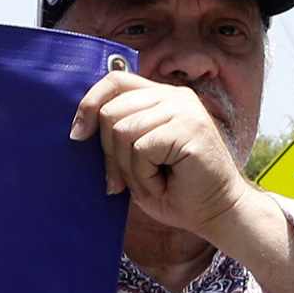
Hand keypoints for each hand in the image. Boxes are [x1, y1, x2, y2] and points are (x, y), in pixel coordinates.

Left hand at [69, 70, 255, 242]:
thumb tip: (79, 128)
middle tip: (124, 180)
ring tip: (152, 180)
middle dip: (109, 153)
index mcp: (161, 97)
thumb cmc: (174, 190)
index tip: (77, 134)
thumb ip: (116, 136)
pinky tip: (163, 183)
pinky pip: (141, 148)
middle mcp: (174, 96)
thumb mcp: (136, 159)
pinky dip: (144, 175)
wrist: (215, 212)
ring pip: (123, 131)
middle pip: (112, 111)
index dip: (89, 103)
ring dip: (129, 168)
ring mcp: (184, 108)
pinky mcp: (189, 126)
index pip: (115, 80)